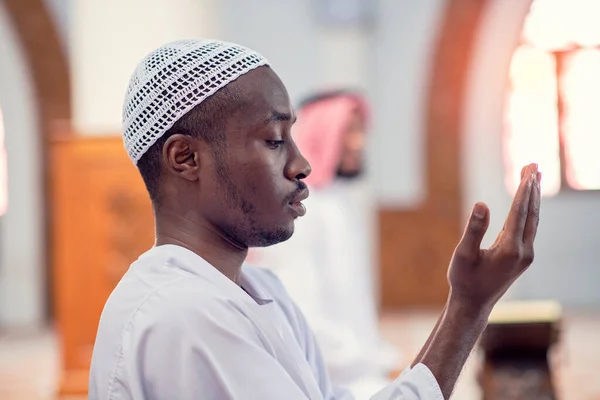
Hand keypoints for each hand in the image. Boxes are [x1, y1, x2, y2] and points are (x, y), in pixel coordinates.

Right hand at [448, 163, 540, 311]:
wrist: (473, 304)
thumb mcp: (463, 254)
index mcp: (510, 250)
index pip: (519, 213)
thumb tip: (481, 204)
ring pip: (532, 220)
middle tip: (533, 165)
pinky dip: (528, 209)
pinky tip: (526, 200)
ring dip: (532, 197)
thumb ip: (473, 228)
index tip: (529, 171)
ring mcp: (525, 255)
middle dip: (533, 188)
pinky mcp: (522, 257)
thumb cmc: (464, 279)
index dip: (523, 190)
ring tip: (532, 176)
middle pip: (532, 213)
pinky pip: (528, 227)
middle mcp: (523, 252)